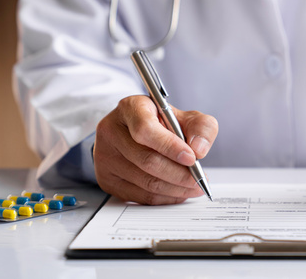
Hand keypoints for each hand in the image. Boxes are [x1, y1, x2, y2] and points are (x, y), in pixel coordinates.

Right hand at [93, 95, 217, 204]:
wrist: (137, 131)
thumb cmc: (163, 123)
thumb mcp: (186, 116)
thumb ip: (201, 127)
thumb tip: (199, 149)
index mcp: (130, 108)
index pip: (146, 130)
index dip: (170, 147)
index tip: (192, 158)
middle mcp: (111, 131)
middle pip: (146, 160)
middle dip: (179, 174)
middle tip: (200, 179)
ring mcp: (105, 156)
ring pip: (145, 182)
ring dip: (175, 189)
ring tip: (194, 186)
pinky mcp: (106, 179)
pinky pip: (140, 195)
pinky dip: (164, 198)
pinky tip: (178, 192)